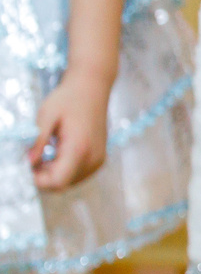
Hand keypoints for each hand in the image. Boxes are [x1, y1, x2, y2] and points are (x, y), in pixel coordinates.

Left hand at [30, 66, 109, 189]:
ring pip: (69, 182)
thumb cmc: (69, 98)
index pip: (57, 181)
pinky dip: (64, 170)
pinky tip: (57, 154)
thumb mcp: (46, 115)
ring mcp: (98, 160)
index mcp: (79, 148)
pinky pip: (78, 175)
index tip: (27, 166)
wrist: (93, 88)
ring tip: (45, 154)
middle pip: (62, 185)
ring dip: (53, 174)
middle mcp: (92, 158)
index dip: (38, 180)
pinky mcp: (99, 159)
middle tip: (33, 158)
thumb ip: (37, 141)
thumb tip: (28, 162)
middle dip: (43, 177)